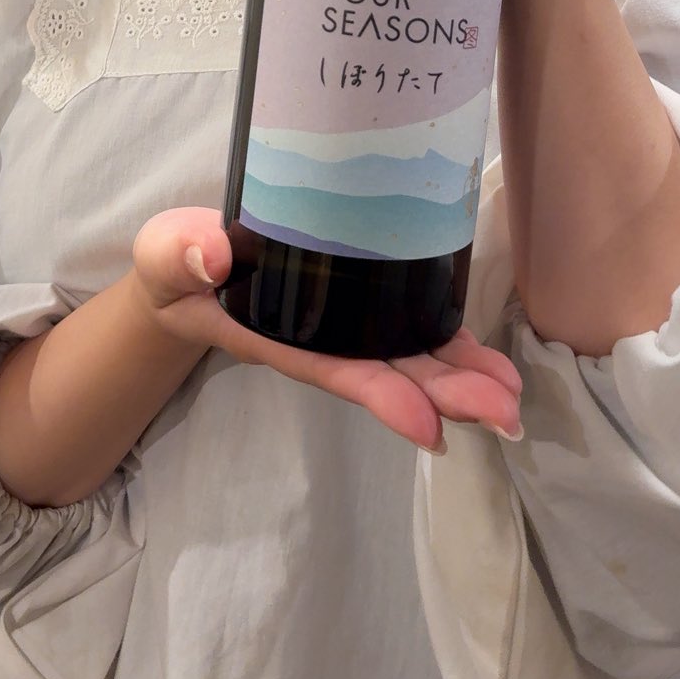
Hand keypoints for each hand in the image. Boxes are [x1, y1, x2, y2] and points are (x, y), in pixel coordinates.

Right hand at [133, 209, 522, 452]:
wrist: (187, 264)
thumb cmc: (176, 262)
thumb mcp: (166, 254)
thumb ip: (180, 254)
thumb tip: (210, 255)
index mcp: (277, 332)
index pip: (336, 367)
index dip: (382, 391)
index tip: (429, 424)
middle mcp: (320, 336)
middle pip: (389, 369)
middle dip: (446, 394)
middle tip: (505, 414)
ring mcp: (345, 322)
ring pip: (410, 353)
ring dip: (462, 377)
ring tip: (513, 396)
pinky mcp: (362, 297)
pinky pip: (412, 325)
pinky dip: (452, 344)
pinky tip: (492, 363)